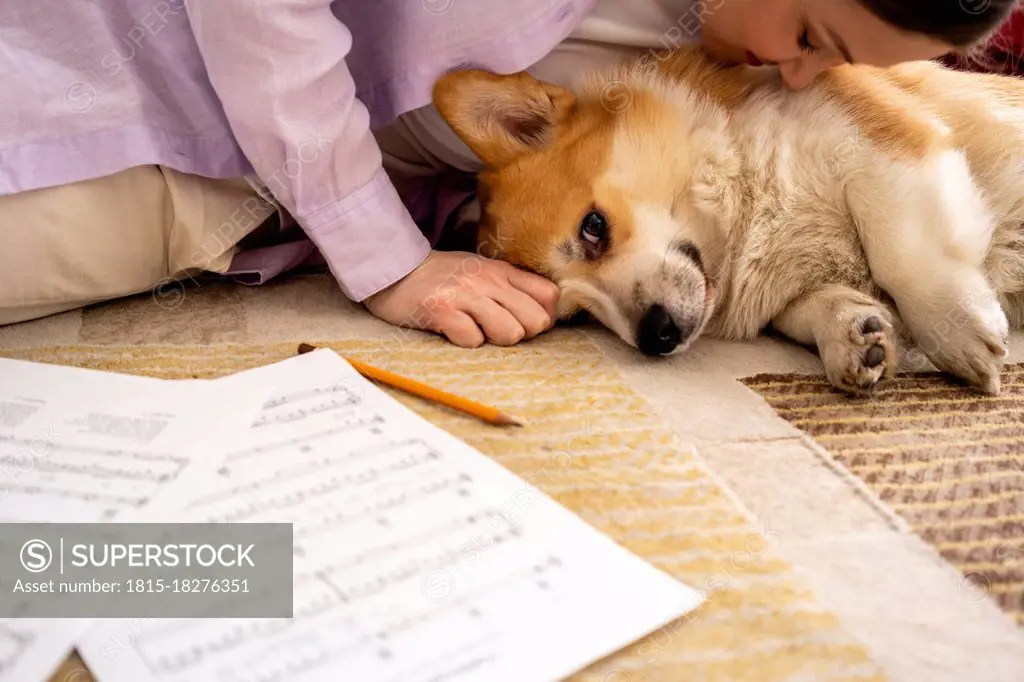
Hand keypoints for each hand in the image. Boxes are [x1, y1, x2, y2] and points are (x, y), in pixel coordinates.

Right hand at [364, 250, 559, 347]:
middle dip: (522, 333)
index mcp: (502, 271)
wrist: (396, 270)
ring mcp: (465, 295)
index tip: (525, 322)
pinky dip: (465, 341)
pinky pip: (473, 340)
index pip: (549, 296)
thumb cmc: (444, 277)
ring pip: (510, 333)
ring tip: (475, 328)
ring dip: (494, 339)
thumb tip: (545, 314)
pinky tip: (452, 330)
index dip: (544, 317)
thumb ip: (512, 288)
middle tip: (497, 328)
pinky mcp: (441, 311)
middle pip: (535, 321)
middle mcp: (488, 280)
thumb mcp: (483, 272)